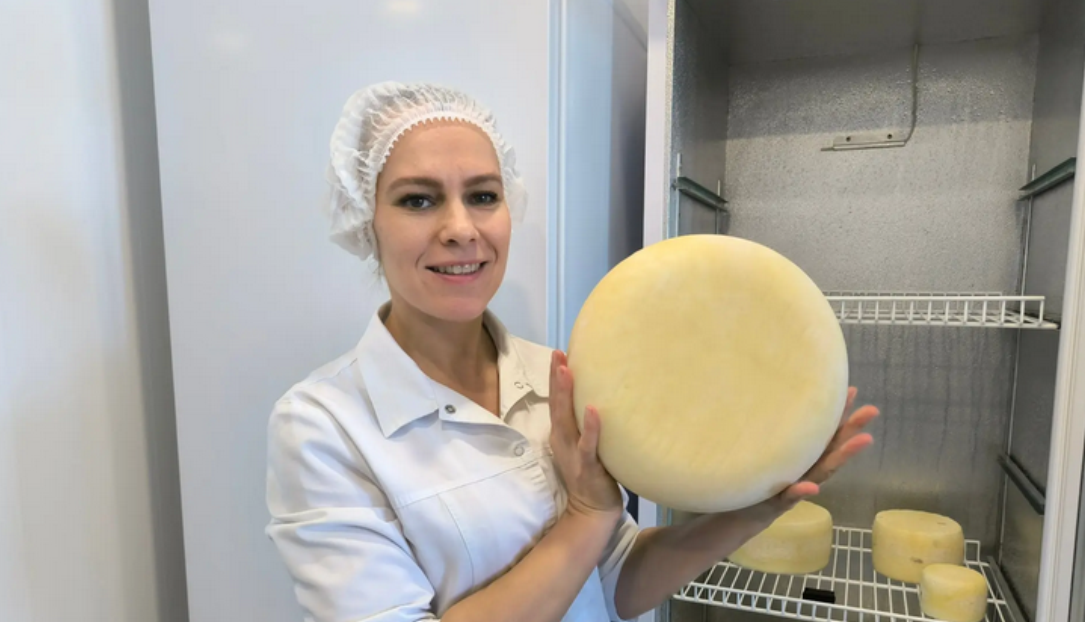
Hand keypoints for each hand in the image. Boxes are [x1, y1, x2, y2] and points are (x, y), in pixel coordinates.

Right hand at [548, 350, 623, 523]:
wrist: (591, 512)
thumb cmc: (592, 476)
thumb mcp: (584, 446)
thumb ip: (586, 426)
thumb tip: (599, 398)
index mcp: (562, 435)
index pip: (557, 401)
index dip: (555, 378)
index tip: (558, 353)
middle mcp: (563, 440)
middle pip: (557, 405)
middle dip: (556, 379)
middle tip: (557, 354)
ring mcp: (573, 453)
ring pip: (566, 419)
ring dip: (565, 394)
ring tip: (566, 371)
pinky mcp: (587, 466)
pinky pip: (588, 444)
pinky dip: (590, 427)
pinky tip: (592, 409)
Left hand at [742, 387, 878, 522]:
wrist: (743, 514)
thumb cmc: (759, 478)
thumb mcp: (767, 451)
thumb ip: (776, 434)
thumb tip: (775, 398)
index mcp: (803, 454)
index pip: (824, 430)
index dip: (839, 412)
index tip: (852, 390)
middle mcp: (806, 469)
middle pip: (832, 447)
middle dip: (852, 429)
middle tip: (872, 411)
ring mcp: (797, 486)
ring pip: (822, 470)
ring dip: (841, 456)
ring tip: (862, 440)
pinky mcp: (780, 502)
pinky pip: (791, 496)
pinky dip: (801, 491)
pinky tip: (812, 487)